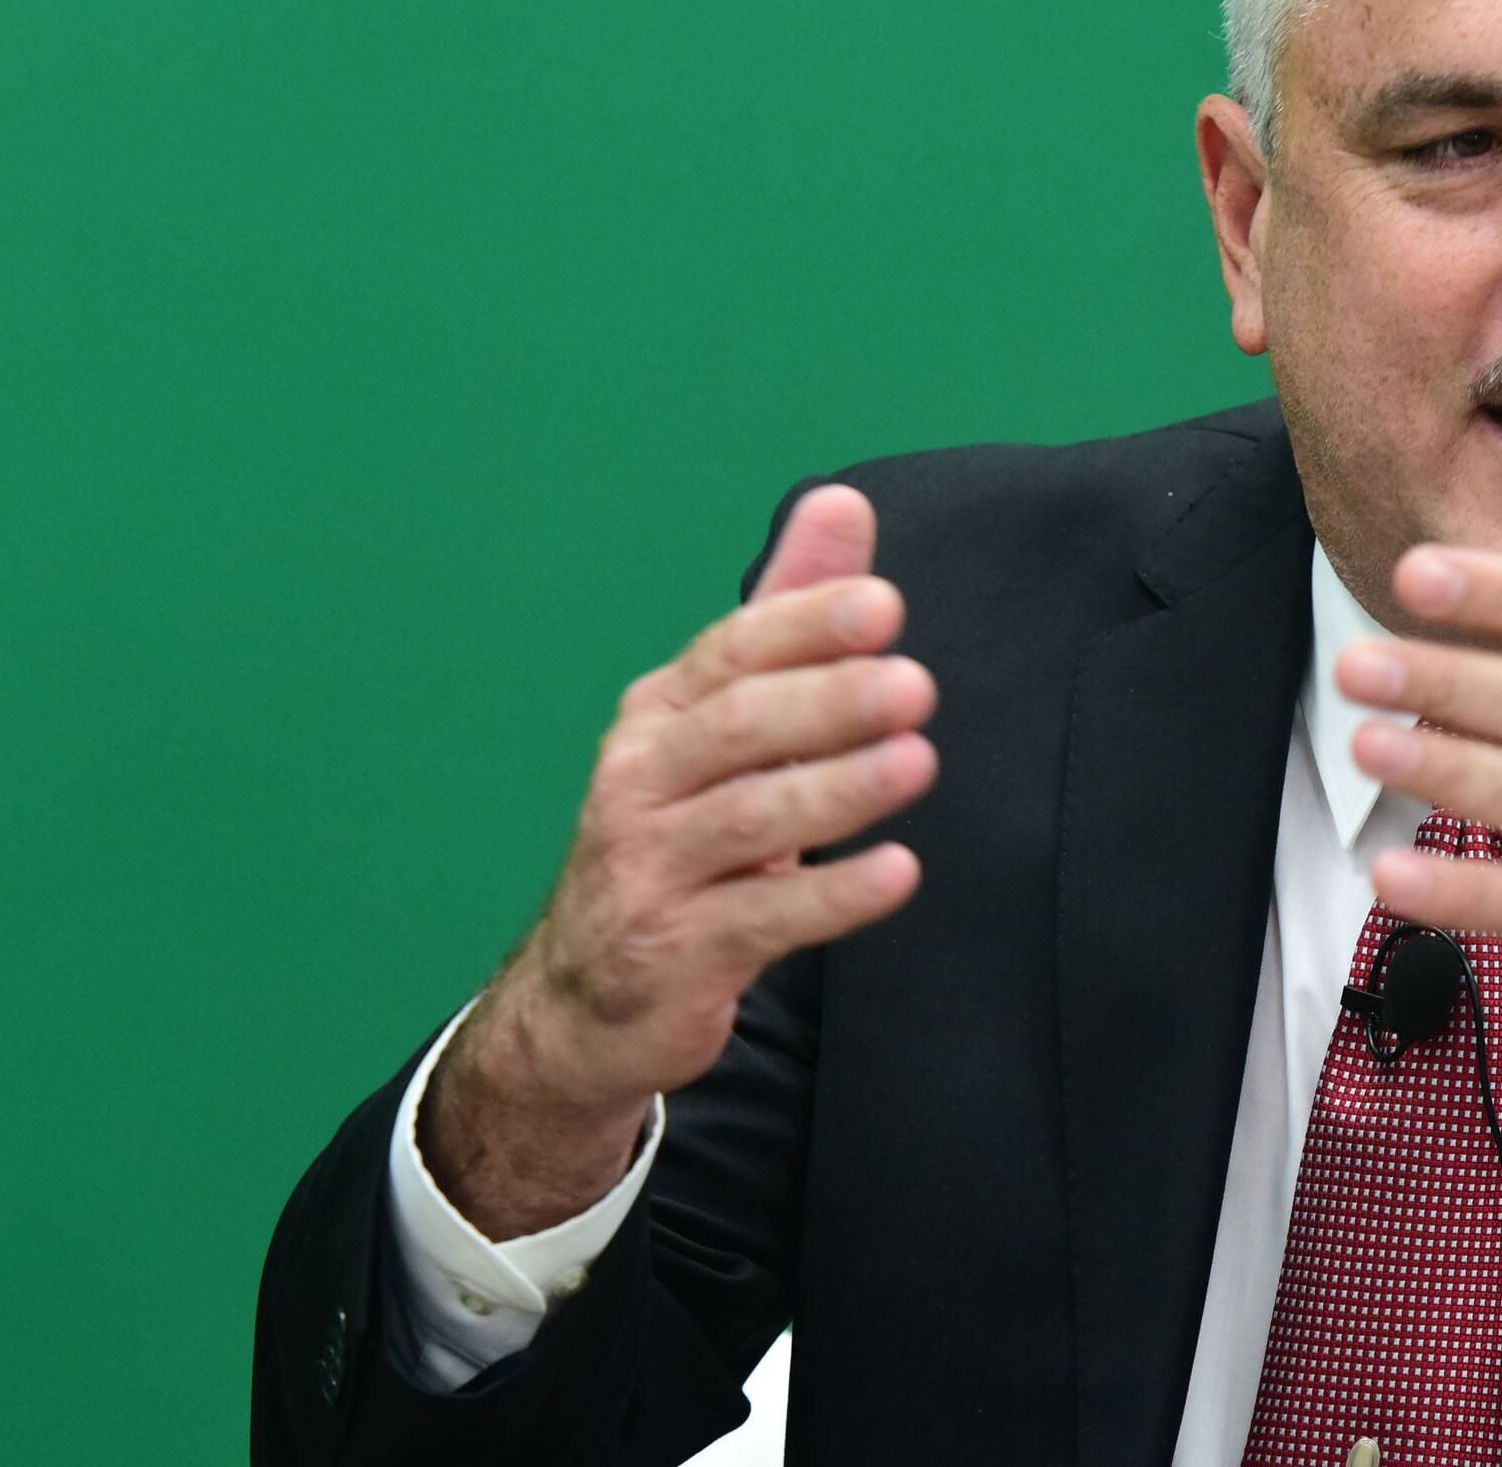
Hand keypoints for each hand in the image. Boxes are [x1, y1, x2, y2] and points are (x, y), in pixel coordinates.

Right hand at [424, 484, 938, 1237]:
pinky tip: (897, 874)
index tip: (883, 605)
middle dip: (827, 701)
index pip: (730, 652)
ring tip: (917, 762)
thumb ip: (788, 616)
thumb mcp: (722, 727)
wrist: (583, 999)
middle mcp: (640, 780)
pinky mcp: (675, 953)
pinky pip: (760, 918)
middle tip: (913, 685)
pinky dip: (832, 896)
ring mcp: (650, 869)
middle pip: (736, 727)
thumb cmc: (677, 839)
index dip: (802, 627)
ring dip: (837, 789)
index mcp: (658, 715)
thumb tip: (841, 502)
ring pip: (747, 818)